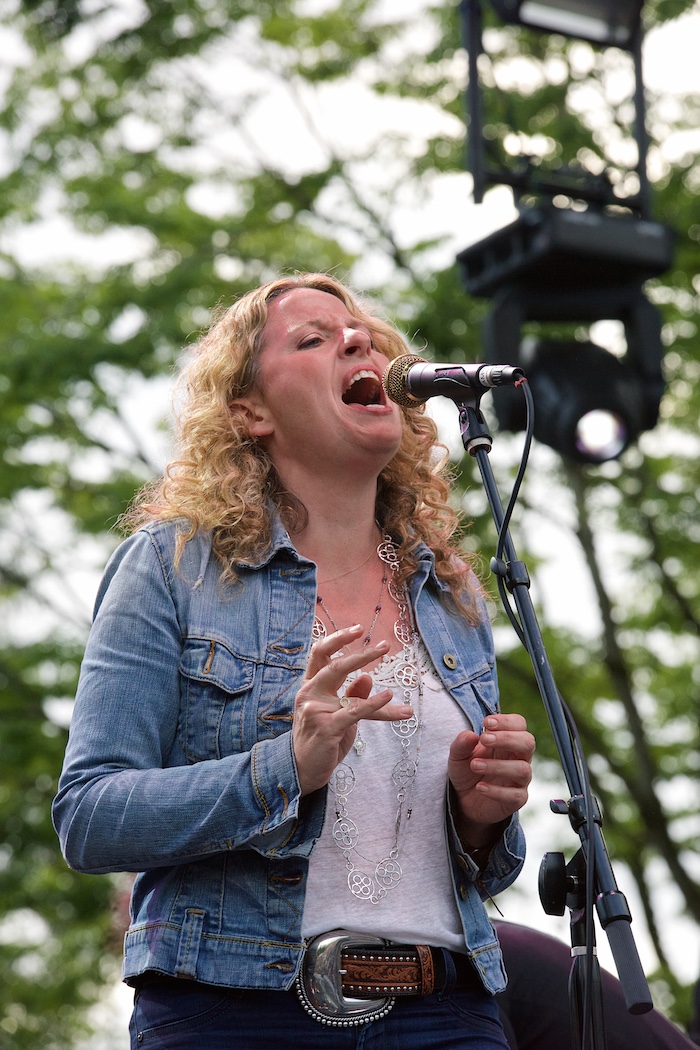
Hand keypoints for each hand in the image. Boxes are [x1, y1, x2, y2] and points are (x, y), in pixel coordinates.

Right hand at [292, 625, 413, 794]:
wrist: (303, 771)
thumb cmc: (322, 739)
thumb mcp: (338, 713)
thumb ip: (351, 695)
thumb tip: (366, 677)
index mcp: (310, 686)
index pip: (320, 654)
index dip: (338, 638)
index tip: (359, 629)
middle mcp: (310, 693)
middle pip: (334, 664)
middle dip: (361, 654)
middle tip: (385, 646)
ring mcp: (316, 710)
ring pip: (351, 693)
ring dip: (376, 689)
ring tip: (396, 683)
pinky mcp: (327, 727)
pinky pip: (356, 711)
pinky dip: (375, 704)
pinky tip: (390, 698)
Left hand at [448, 713, 534, 847]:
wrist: (464, 798)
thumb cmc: (467, 769)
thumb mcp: (458, 754)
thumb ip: (462, 743)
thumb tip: (471, 735)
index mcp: (507, 741)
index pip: (519, 724)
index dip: (507, 721)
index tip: (487, 722)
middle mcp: (518, 758)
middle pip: (528, 742)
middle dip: (507, 738)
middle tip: (484, 739)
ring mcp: (520, 779)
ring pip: (522, 769)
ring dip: (497, 766)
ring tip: (474, 765)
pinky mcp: (517, 799)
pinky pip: (515, 795)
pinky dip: (496, 791)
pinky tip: (480, 787)